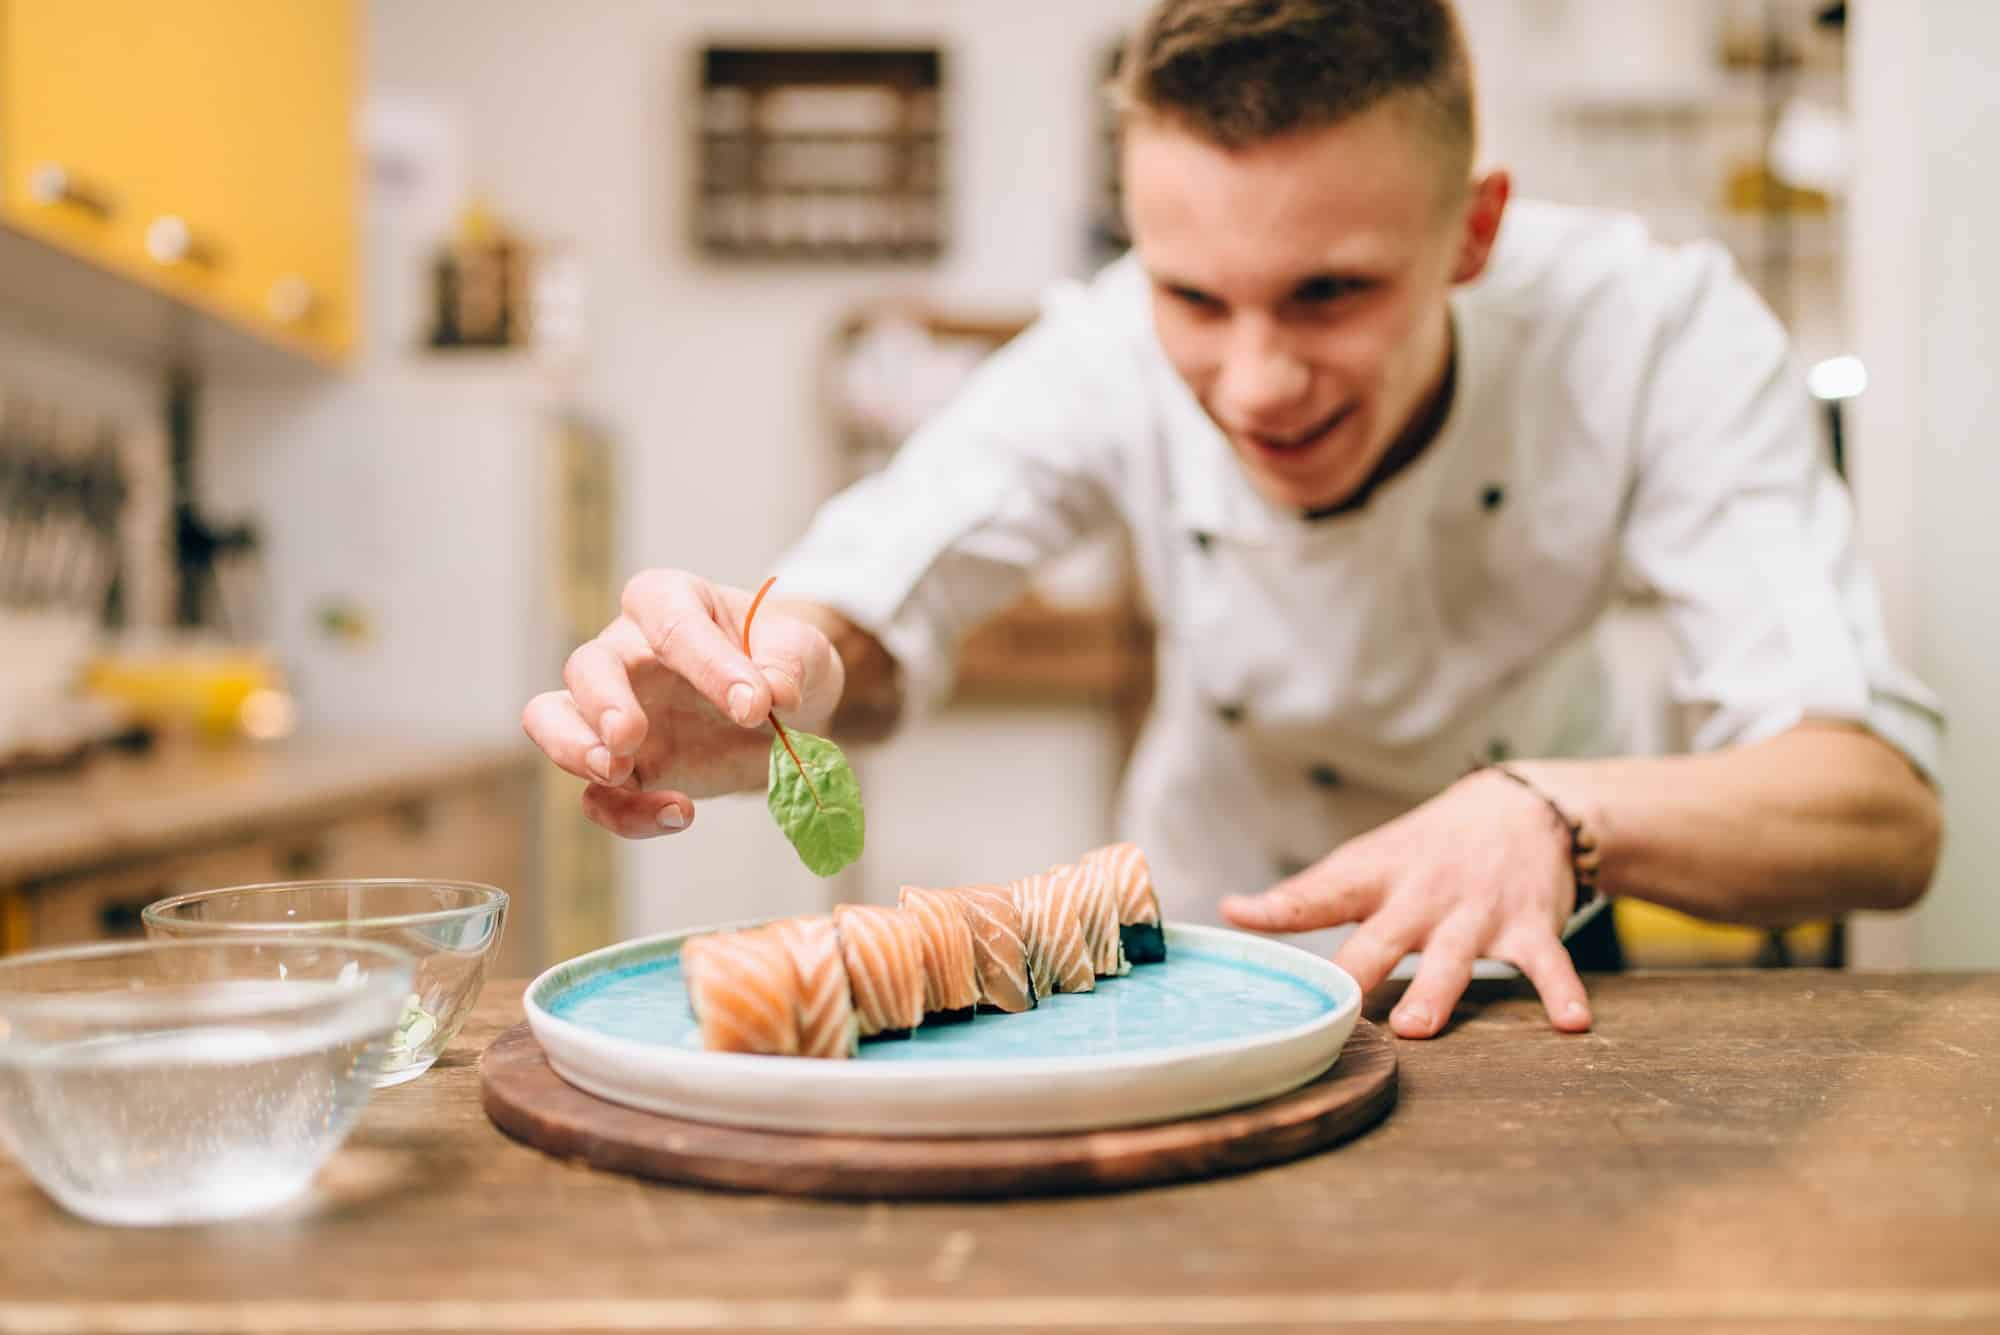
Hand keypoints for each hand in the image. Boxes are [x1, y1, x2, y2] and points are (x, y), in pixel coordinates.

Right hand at [521, 569, 844, 837]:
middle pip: (585, 667)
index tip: (754, 706)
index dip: (706, 662)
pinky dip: (626, 813)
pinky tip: (678, 814)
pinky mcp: (624, 767)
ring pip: (551, 721)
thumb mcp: (803, 650)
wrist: (784, 710)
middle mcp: (627, 652)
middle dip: (600, 702)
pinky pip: (598, 794)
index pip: (669, 620)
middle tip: (630, 737)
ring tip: (617, 774)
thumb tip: (773, 692)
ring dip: (573, 749)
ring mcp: (613, 711)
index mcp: (670, 602)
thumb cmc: (780, 659)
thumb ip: (789, 663)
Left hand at [1220, 769, 1591, 1038]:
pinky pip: (1548, 964)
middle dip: (1358, 972)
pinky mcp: (1530, 926)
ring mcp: (1477, 913)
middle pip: (1382, 938)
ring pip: (1454, 957)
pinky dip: (1562, 992)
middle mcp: (1422, 896)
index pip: (1319, 892)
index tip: (1240, 915)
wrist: (1523, 808)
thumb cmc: (1428, 847)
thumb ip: (1311, 894)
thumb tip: (1233, 913)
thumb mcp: (1370, 860)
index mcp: (1377, 877)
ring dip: (1436, 991)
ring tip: (1417, 1027)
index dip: (1279, 906)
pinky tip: (1572, 1023)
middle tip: (1333, 1009)